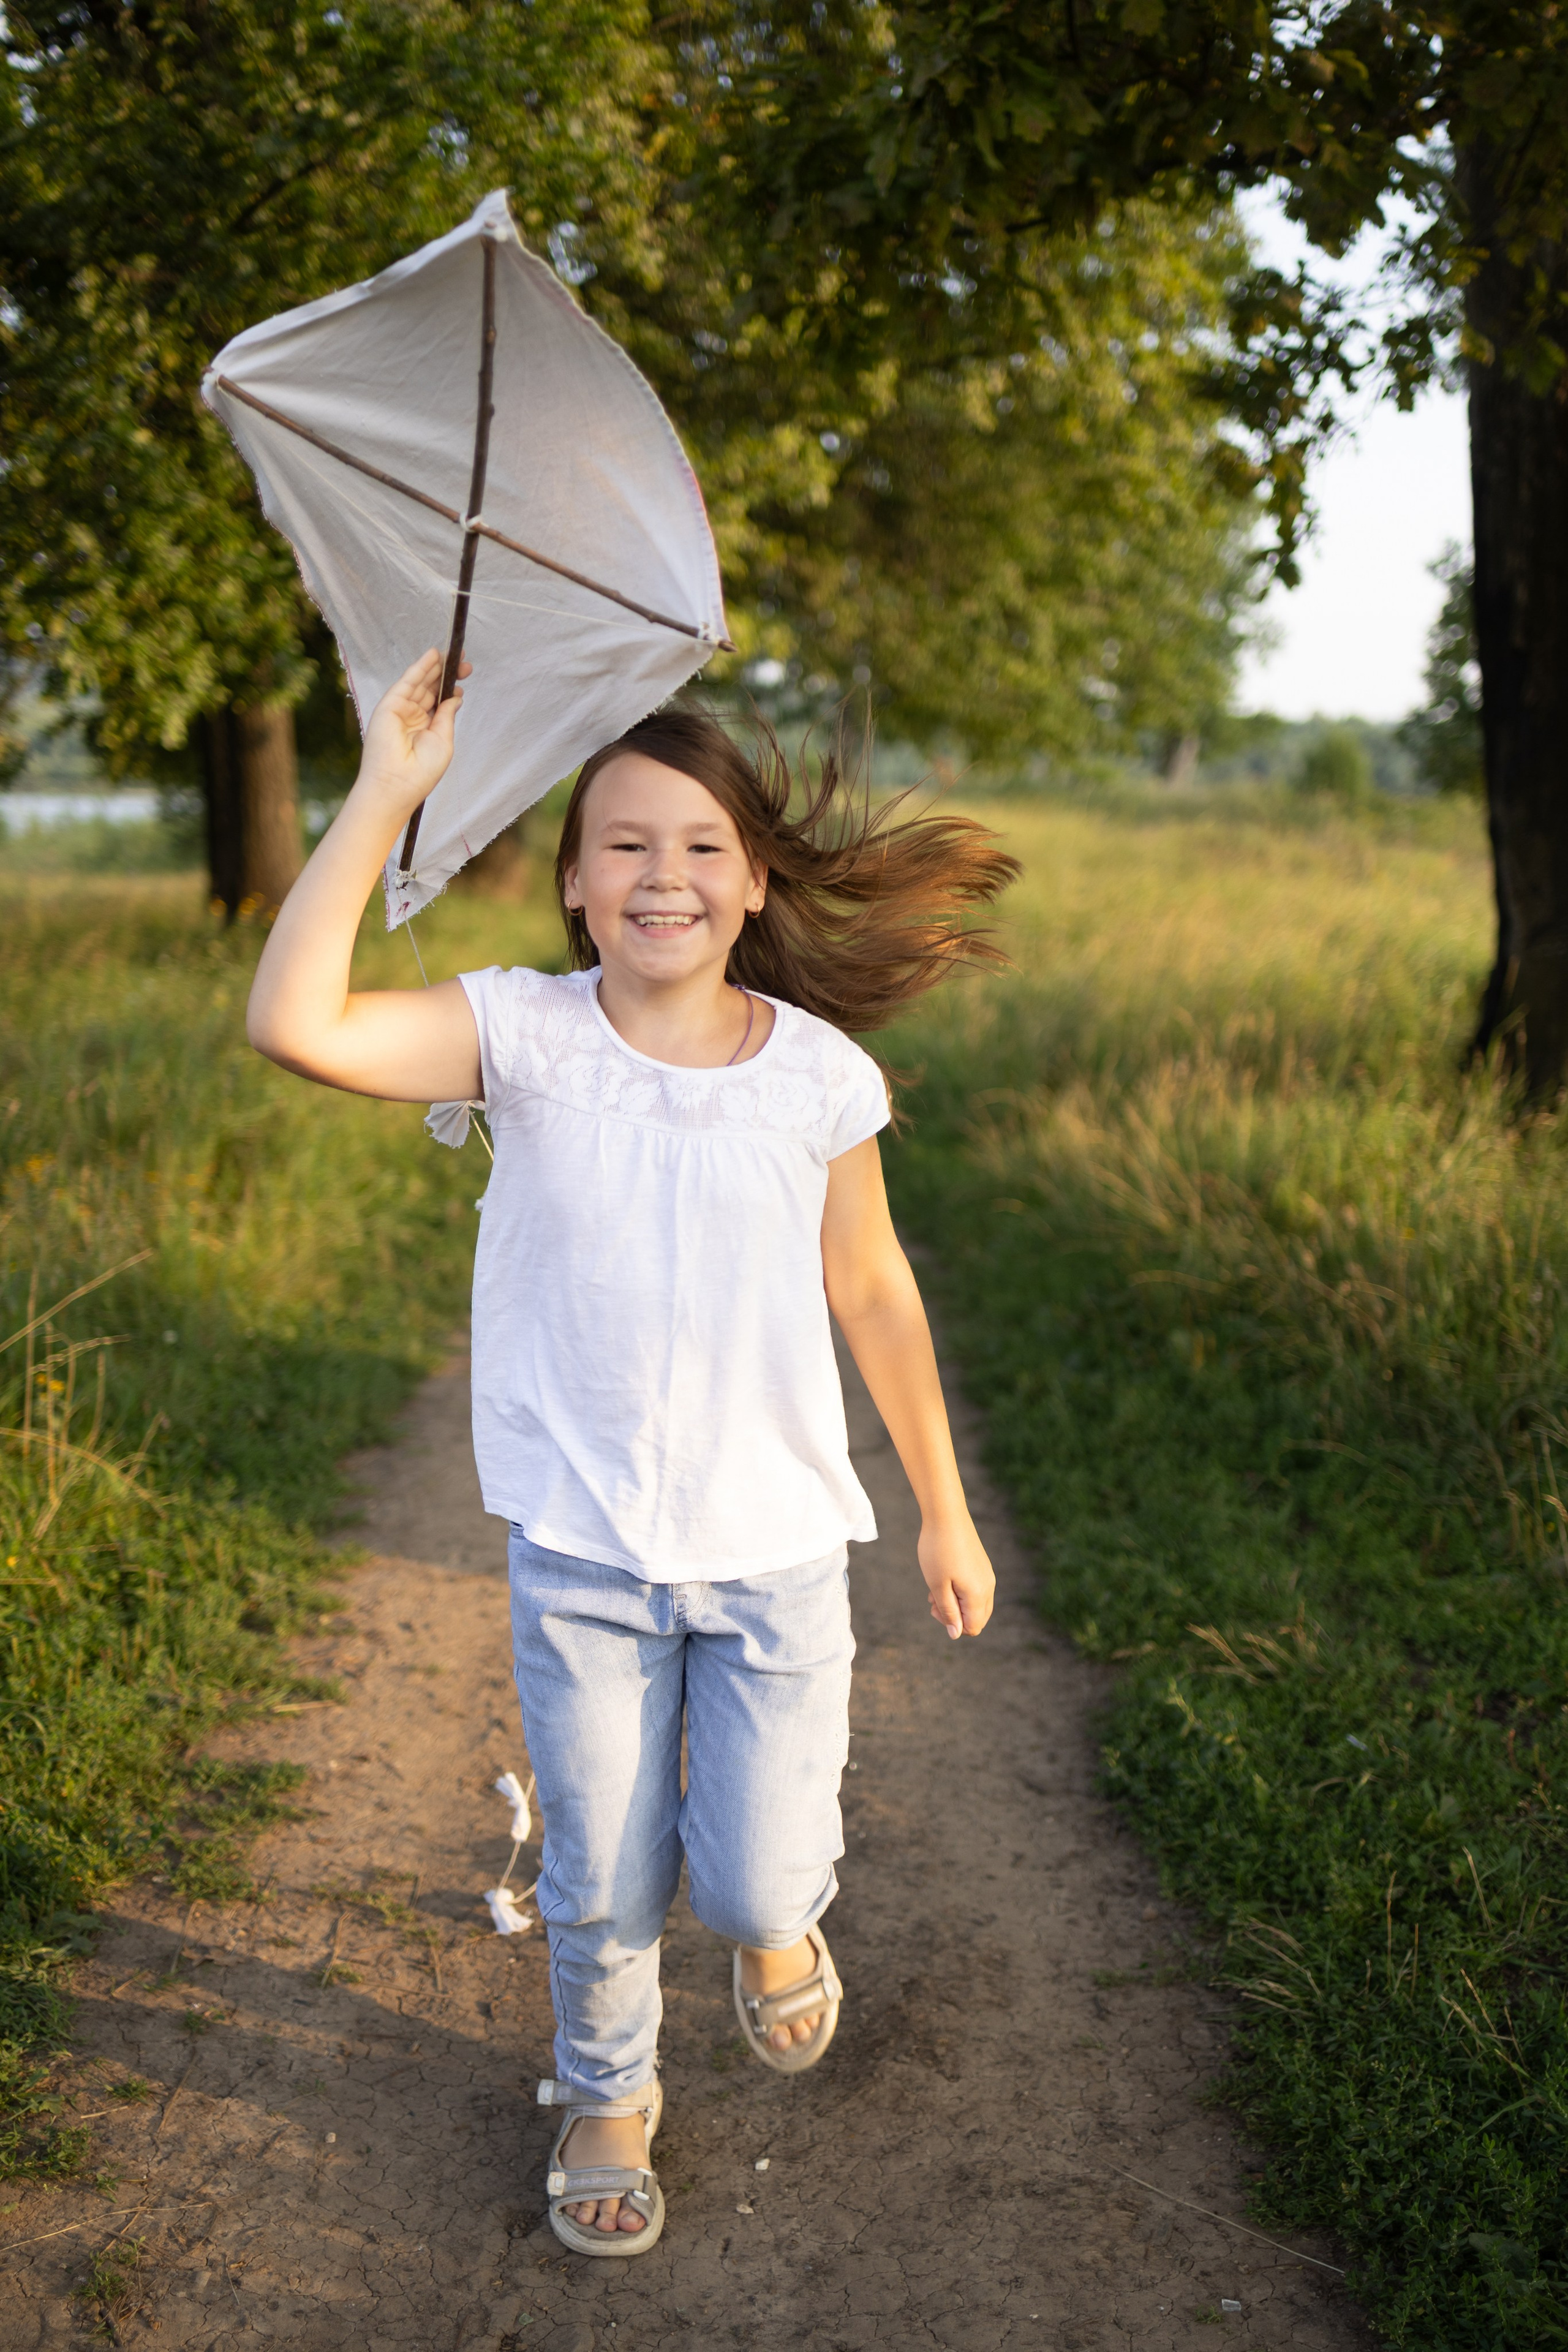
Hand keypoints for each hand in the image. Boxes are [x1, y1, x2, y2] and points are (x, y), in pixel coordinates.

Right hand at [356, 648, 470, 817]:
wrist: (397, 784)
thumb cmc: (422, 771)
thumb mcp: (443, 741)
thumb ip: (446, 716)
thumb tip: (455, 697)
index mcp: (426, 729)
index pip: (440, 701)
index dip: (452, 687)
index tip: (466, 675)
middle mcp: (413, 718)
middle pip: (431, 689)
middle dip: (447, 674)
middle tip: (464, 661)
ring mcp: (400, 710)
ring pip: (420, 683)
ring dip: (435, 667)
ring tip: (451, 653)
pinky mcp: (389, 705)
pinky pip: (407, 682)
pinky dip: (420, 668)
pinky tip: (433, 656)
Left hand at [918, 1516, 994, 1639]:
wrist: (946, 1515)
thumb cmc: (937, 1550)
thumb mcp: (937, 1585)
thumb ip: (948, 1611)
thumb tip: (956, 1634)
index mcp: (978, 1594)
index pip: (973, 1627)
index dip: (953, 1626)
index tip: (935, 1607)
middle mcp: (988, 1586)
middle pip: (977, 1618)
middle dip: (955, 1616)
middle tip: (933, 1600)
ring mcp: (987, 1574)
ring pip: (975, 1603)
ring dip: (955, 1602)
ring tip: (935, 1587)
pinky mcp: (982, 1565)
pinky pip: (975, 1589)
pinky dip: (959, 1590)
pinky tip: (942, 1577)